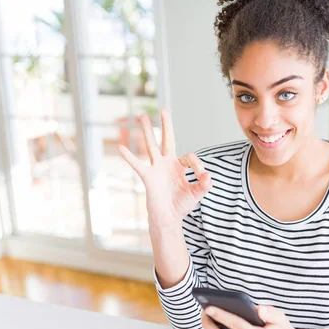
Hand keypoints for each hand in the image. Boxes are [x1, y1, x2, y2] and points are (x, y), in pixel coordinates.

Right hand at [118, 109, 211, 229]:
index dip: (198, 165)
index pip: (190, 156)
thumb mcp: (197, 194)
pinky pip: (137, 164)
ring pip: (151, 146)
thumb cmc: (181, 205)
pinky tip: (121, 147)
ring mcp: (157, 168)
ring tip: (142, 116)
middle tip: (163, 109)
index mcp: (180, 166)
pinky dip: (129, 157)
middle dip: (166, 125)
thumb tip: (208, 175)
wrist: (168, 218)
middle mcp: (167, 163)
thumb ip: (205, 185)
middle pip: (167, 140)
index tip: (202, 176)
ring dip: (147, 131)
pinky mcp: (148, 177)